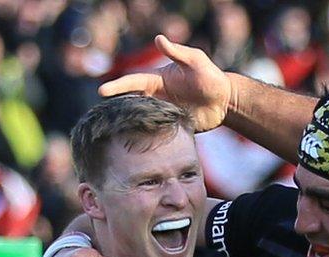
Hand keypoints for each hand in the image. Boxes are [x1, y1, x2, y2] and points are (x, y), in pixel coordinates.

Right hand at [99, 35, 232, 131]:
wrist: (226, 101)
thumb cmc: (211, 77)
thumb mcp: (196, 61)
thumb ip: (178, 52)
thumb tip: (158, 38)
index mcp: (157, 80)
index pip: (133, 82)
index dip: (118, 86)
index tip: (102, 91)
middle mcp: (157, 97)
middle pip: (132, 103)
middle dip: (117, 109)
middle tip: (103, 117)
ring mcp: (164, 114)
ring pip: (142, 120)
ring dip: (131, 125)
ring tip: (116, 133)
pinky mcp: (173, 128)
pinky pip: (157, 133)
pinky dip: (147, 137)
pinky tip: (137, 146)